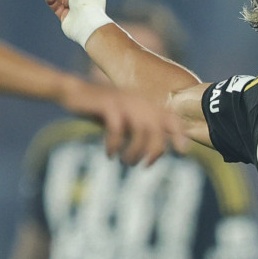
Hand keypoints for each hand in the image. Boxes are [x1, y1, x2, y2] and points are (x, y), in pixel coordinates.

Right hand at [59, 77, 183, 165]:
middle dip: (154, 151)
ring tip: (125, 162)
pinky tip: (109, 154)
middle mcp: (138, 101)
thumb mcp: (123, 119)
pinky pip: (118, 129)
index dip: (180, 133)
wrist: (73, 92)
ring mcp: (123, 101)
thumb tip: (155, 148)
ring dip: (134, 152)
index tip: (184, 151)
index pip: (170, 117)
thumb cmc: (98, 109)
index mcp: (144, 103)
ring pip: (140, 131)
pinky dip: (115, 145)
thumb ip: (138, 130)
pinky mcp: (108, 104)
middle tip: (145, 166)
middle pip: (157, 129)